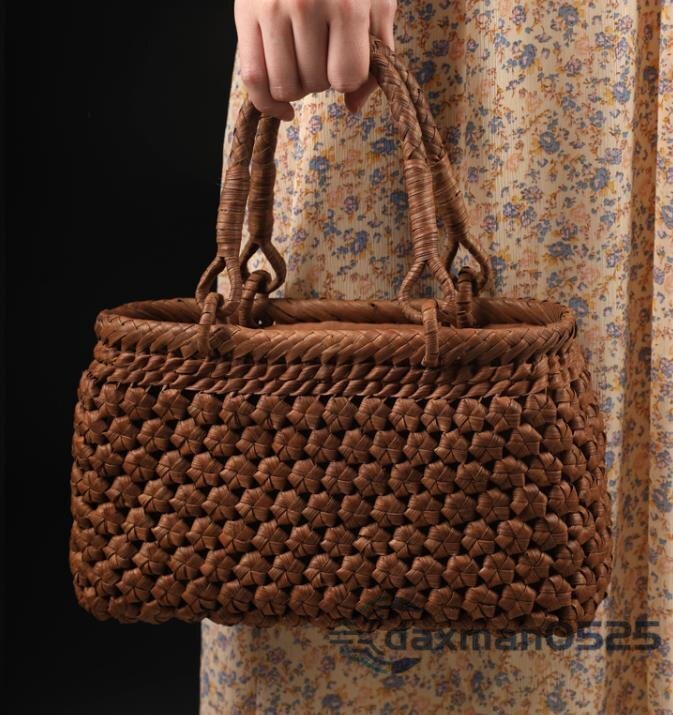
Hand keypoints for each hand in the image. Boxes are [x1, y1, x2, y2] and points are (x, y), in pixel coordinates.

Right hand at [234, 0, 396, 120]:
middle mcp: (306, 5)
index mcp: (346, 4)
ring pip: (284, 86)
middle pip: (315, 83)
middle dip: (322, 78)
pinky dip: (266, 102)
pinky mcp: (245, 13)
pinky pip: (251, 78)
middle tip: (322, 54)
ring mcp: (271, 9)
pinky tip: (281, 106)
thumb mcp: (377, 3)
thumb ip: (377, 55)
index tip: (347, 63)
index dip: (348, 79)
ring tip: (302, 63)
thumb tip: (353, 107)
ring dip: (297, 86)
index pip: (346, 77)